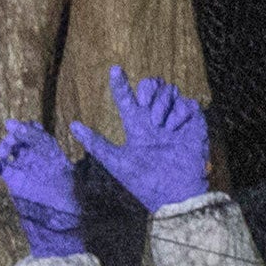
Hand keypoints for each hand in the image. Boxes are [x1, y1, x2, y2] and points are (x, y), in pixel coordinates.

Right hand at [0, 120, 84, 258]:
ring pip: (10, 149)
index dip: (30, 130)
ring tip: (3, 153)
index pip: (41, 136)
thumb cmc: (72, 203)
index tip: (20, 128)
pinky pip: (1, 167)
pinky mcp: (13, 179)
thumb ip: (68, 165)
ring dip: (4, 146)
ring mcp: (24, 167)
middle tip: (10, 137)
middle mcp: (38, 157)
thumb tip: (70, 149)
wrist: (60, 225)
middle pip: (23, 138)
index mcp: (54, 154)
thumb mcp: (74, 181)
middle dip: (15, 135)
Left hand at [67, 64, 210, 212]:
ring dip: (162, 103)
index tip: (114, 70)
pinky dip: (179, 113)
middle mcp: (156, 120)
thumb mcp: (116, 162)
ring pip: (170, 90)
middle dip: (148, 88)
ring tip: (160, 125)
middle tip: (145, 104)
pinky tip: (174, 129)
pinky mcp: (193, 124)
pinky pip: (188, 103)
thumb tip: (72, 126)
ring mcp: (175, 120)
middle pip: (152, 85)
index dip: (120, 84)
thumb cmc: (145, 182)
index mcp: (138, 126)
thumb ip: (96, 143)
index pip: (127, 98)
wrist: (174, 195)